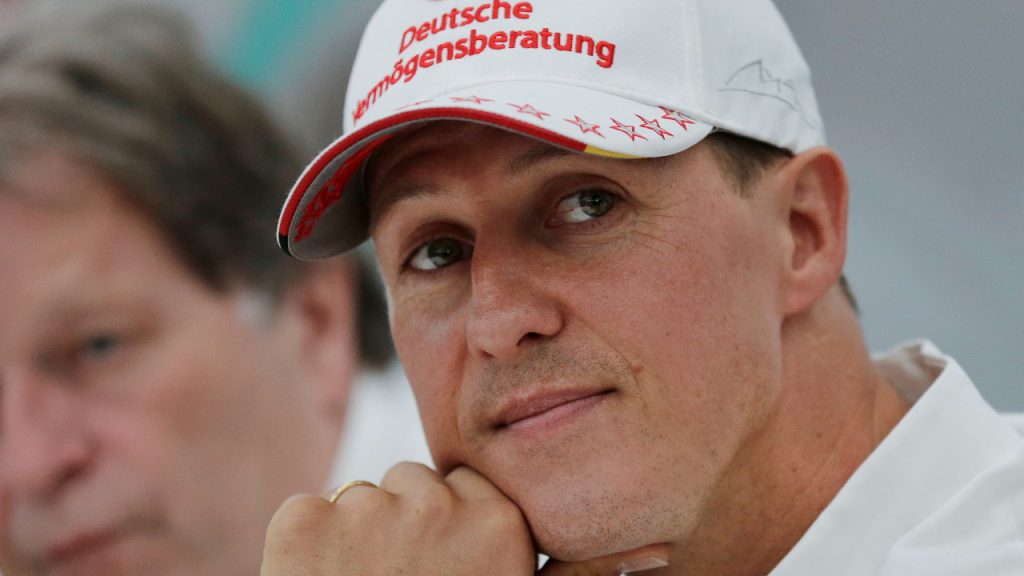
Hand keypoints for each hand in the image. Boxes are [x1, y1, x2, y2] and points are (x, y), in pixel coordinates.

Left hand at [260, 463, 670, 575]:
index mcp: (498, 520)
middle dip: (403, 527)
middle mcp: (438, 502)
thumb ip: (583, 575)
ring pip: (359, 497)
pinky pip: (304, 510)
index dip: (448, 536)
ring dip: (353, 538)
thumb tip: (661, 552)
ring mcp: (365, 506)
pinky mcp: (302, 520)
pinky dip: (304, 546)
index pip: (463, 493)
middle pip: (411, 486)